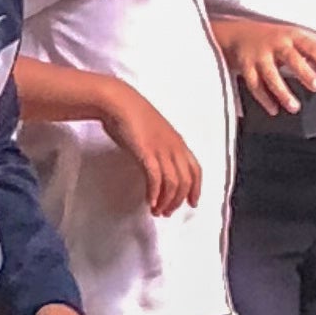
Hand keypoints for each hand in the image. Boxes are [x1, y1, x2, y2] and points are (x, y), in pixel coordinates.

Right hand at [99, 82, 201, 216]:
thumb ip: (159, 149)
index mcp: (178, 142)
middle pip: (186, 181)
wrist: (119, 102)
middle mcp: (174, 147)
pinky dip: (154, 193)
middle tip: (166, 212)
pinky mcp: (146, 152)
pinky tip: (149, 201)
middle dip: (178, 201)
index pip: (195, 170)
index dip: (196, 189)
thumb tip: (157, 167)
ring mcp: (161, 149)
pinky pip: (156, 178)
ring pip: (173, 183)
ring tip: (156, 210)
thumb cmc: (132, 115)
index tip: (192, 203)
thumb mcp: (153, 134)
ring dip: (166, 201)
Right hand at [214, 16, 315, 115]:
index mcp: (292, 35)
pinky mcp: (246, 67)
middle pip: (291, 58)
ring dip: (282, 92)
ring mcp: (259, 55)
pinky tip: (274, 109)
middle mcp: (276, 44)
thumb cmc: (273, 36)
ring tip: (294, 107)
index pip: (311, 46)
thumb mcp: (298, 34)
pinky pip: (254, 85)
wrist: (238, 33)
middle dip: (304, 72)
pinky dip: (264, 98)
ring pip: (270, 75)